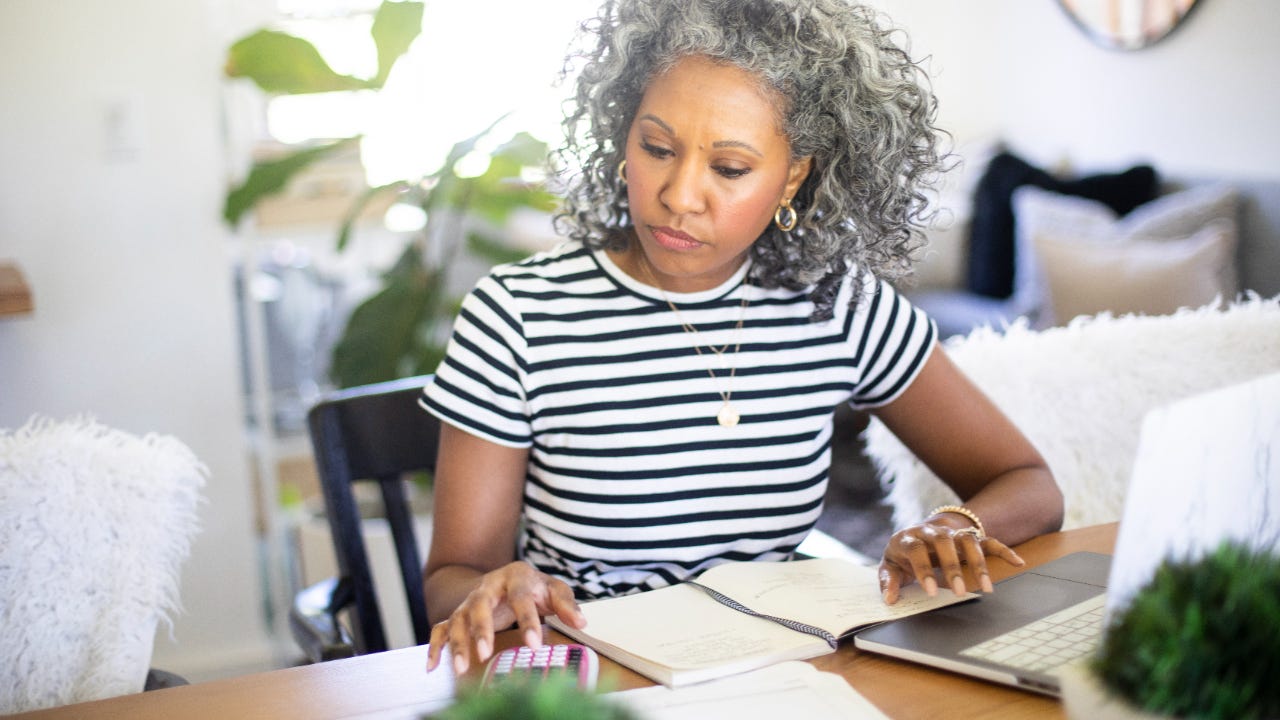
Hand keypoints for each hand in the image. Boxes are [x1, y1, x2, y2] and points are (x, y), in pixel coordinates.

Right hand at [424, 561, 584, 674]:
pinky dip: (435, 647)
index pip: (521, 599)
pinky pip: (441, 629)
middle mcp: (488, 587)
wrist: (507, 578)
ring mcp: (470, 601)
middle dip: (482, 630)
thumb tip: (581, 622)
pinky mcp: (458, 615)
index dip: (528, 622)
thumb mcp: (554, 590)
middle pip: (480, 605)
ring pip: (458, 619)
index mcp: (515, 577)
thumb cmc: (535, 588)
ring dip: (458, 643)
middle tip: (486, 654)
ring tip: (461, 668)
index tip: (535, 645)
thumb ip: (566, 605)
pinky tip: (433, 666)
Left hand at [877, 521, 1023, 604]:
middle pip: (944, 541)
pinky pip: (988, 540)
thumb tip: (890, 599)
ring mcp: (951, 533)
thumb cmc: (902, 555)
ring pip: (968, 540)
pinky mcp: (968, 536)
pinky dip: (1003, 550)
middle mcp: (931, 531)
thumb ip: (889, 581)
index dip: (924, 568)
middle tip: (960, 591)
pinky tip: (1017, 562)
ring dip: (978, 562)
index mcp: (908, 538)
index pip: (916, 549)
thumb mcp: (890, 566)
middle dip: (953, 566)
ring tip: (986, 587)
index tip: (932, 590)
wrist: (917, 532)